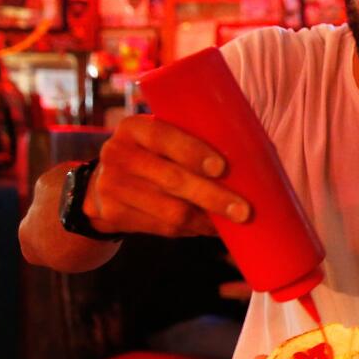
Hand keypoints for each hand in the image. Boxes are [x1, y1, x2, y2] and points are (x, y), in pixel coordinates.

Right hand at [87, 114, 249, 237]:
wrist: (102, 185)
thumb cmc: (154, 156)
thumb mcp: (162, 139)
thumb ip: (194, 139)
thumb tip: (257, 158)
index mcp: (133, 128)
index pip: (163, 136)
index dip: (193, 152)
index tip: (222, 168)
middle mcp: (117, 154)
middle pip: (172, 179)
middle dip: (213, 197)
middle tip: (245, 211)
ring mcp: (110, 186)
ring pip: (170, 210)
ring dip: (207, 220)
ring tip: (234, 221)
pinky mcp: (111, 215)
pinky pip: (163, 228)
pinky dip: (192, 230)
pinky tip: (209, 228)